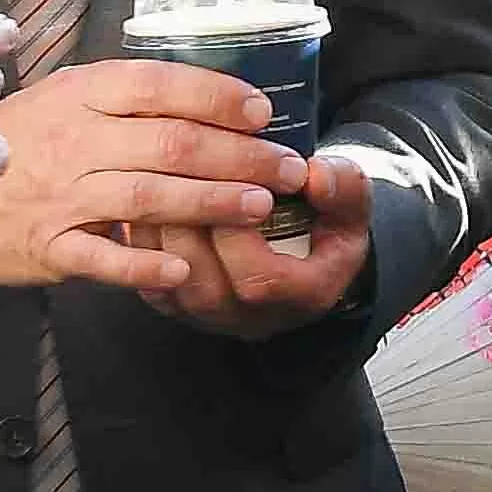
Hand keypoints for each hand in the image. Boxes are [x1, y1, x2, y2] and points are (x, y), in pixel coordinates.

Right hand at [0, 60, 313, 299]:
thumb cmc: (17, 141)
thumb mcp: (61, 97)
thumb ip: (122, 95)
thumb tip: (206, 93)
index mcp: (80, 93)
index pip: (157, 86)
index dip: (215, 96)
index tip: (261, 110)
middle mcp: (73, 139)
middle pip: (169, 144)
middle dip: (238, 156)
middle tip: (286, 167)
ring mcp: (60, 195)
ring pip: (149, 197)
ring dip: (211, 202)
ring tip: (260, 206)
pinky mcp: (48, 246)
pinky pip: (102, 257)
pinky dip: (144, 265)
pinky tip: (184, 270)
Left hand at [146, 149, 375, 337]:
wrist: (305, 259)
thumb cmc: (325, 230)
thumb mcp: (351, 208)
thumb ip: (343, 189)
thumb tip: (313, 173)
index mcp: (301, 297)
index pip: (257, 277)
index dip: (236, 232)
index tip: (230, 184)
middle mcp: (251, 318)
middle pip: (202, 284)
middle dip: (185, 225)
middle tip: (175, 174)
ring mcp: (209, 317)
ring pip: (165, 282)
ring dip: (156, 230)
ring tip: (154, 182)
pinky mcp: (177, 306)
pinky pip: (146, 277)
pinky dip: (140, 239)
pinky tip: (142, 200)